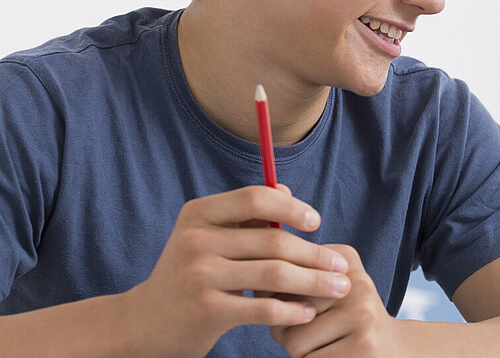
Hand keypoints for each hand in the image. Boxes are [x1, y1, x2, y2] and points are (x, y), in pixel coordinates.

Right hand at [122, 185, 352, 357]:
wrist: (144, 322)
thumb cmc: (190, 273)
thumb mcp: (208, 236)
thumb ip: (246, 214)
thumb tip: (286, 190)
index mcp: (198, 213)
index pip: (256, 198)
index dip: (292, 208)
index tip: (317, 222)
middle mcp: (195, 241)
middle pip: (273, 241)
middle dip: (316, 255)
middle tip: (342, 266)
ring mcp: (199, 276)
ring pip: (275, 275)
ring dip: (314, 283)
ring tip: (339, 288)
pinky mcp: (206, 311)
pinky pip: (264, 309)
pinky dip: (292, 310)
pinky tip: (308, 312)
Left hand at [271, 244, 407, 356]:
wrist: (394, 348)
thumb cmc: (344, 322)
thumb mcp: (325, 289)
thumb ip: (289, 280)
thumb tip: (258, 290)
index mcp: (342, 258)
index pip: (279, 279)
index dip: (280, 303)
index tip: (306, 308)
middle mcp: (355, 280)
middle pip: (283, 310)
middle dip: (286, 329)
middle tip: (315, 332)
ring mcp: (362, 311)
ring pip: (293, 340)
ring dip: (300, 351)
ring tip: (326, 345)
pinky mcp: (364, 343)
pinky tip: (336, 356)